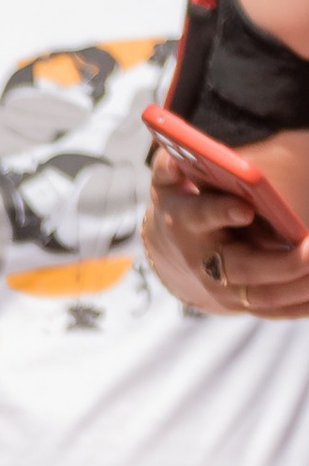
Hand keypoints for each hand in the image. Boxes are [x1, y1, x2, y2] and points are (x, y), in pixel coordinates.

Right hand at [141, 160, 308, 317]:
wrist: (173, 251)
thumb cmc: (183, 202)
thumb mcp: (170, 179)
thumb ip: (172, 163)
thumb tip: (176, 155)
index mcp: (187, 221)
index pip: (202, 216)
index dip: (221, 212)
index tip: (246, 207)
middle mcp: (204, 263)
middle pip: (243, 268)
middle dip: (281, 263)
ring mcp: (222, 290)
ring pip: (265, 296)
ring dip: (300, 287)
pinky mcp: (241, 304)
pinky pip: (277, 310)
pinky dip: (303, 305)